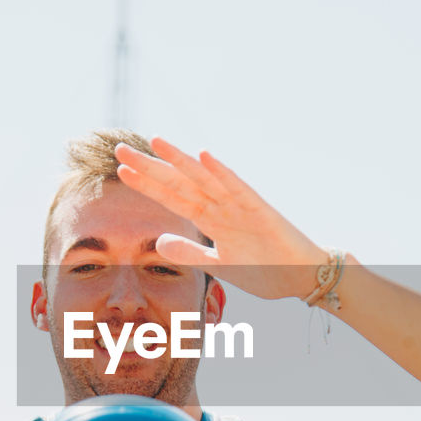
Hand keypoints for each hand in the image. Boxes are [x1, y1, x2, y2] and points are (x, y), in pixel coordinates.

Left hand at [115, 136, 326, 299]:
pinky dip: (221, 172)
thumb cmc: (264, 269)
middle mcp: (221, 206)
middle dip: (151, 167)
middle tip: (120, 148)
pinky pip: (238, 188)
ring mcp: (239, 205)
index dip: (147, 185)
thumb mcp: (218, 265)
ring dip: (180, 160)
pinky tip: (203, 156)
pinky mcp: (260, 209)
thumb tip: (158, 242)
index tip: (122, 171)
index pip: (172, 197)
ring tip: (154, 142)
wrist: (301, 277)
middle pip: (180, 182)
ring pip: (203, 178)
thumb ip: (189, 254)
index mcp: (210, 219)